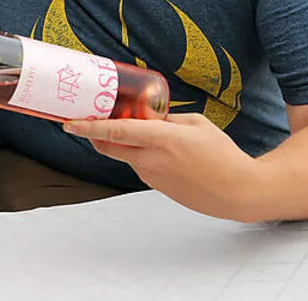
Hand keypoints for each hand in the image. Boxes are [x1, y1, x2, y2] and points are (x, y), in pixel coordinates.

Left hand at [63, 113, 263, 220]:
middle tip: (85, 122)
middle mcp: (150, 159)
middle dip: (93, 135)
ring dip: (123, 144)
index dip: (88, 127)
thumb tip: (149, 116)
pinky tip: (162, 152)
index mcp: (160, 139)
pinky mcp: (156, 187)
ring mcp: (151, 176)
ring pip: (125, 155)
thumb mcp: (197, 124)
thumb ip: (168, 119)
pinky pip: (140, 166)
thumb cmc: (222, 154)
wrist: (237, 192)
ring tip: (140, 131)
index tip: (69, 123)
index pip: (115, 131)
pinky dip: (140, 155)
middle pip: (109, 146)